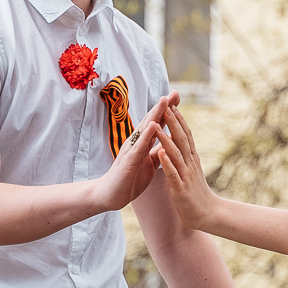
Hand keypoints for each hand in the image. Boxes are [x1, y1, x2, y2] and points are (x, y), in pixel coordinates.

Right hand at [93, 91, 176, 211]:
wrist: (110, 195)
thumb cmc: (130, 178)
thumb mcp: (148, 163)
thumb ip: (157, 150)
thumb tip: (170, 140)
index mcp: (142, 143)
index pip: (157, 123)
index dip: (167, 110)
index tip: (178, 96)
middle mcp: (136, 143)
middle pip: (151, 120)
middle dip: (163, 107)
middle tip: (175, 92)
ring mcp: (131, 150)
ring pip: (145, 129)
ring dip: (155, 115)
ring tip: (165, 100)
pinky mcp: (128, 161)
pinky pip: (138, 147)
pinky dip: (146, 136)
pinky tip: (153, 126)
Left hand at [149, 103, 220, 231]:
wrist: (209, 215)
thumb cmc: (197, 194)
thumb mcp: (191, 171)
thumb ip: (186, 157)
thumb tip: (181, 143)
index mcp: (191, 159)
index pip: (185, 135)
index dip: (178, 119)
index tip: (170, 103)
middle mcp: (190, 164)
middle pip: (181, 139)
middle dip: (172, 121)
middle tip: (165, 104)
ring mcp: (186, 175)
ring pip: (175, 153)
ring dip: (165, 138)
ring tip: (157, 124)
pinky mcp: (181, 189)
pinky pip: (172, 173)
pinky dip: (166, 162)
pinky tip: (159, 152)